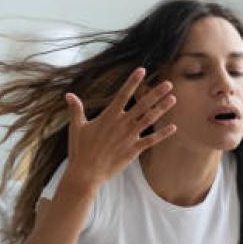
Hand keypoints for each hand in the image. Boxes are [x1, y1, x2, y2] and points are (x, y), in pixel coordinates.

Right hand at [63, 67, 176, 188]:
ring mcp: (129, 137)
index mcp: (108, 116)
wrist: (86, 173)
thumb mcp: (76, 127)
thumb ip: (76, 109)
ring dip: (162, 109)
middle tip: (169, 84)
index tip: (142, 70)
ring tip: (173, 99)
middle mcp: (121, 124)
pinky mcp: (134, 150)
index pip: (123, 94)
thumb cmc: (80, 150)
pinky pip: (151, 140)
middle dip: (156, 93)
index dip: (133, 81)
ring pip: (149, 119)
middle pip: (142, 105)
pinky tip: (173, 127)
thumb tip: (69, 95)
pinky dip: (163, 134)